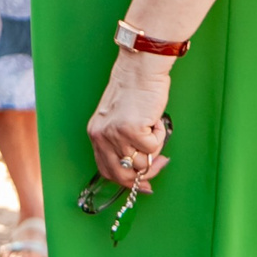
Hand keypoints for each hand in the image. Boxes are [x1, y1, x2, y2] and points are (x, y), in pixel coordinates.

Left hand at [87, 50, 173, 190]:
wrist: (139, 71)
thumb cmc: (133, 92)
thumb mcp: (116, 120)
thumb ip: (121, 142)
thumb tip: (138, 167)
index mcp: (95, 135)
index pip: (106, 170)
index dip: (126, 181)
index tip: (143, 185)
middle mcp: (102, 137)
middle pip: (123, 174)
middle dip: (146, 173)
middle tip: (161, 162)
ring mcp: (116, 134)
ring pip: (142, 162)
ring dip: (155, 147)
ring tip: (153, 127)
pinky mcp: (132, 130)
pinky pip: (153, 147)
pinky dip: (160, 135)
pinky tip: (155, 119)